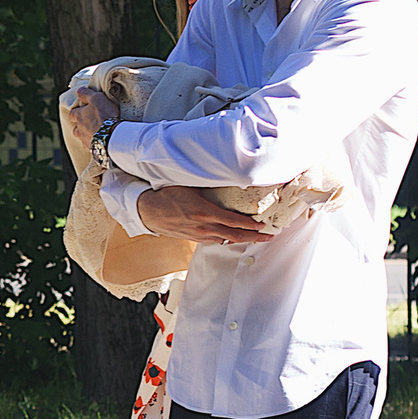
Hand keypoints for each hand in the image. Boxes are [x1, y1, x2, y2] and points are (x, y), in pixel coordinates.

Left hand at [59, 87, 118, 168]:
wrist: (113, 136)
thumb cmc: (105, 115)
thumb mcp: (97, 98)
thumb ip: (87, 94)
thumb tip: (78, 91)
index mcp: (79, 116)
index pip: (72, 113)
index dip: (77, 111)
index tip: (83, 110)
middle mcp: (79, 129)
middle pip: (76, 128)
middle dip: (80, 125)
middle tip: (90, 123)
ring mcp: (85, 140)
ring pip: (82, 138)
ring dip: (86, 135)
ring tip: (95, 133)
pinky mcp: (93, 150)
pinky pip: (91, 147)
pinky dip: (94, 144)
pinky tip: (100, 142)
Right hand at [134, 184, 273, 244]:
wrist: (148, 211)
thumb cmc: (167, 195)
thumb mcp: (189, 185)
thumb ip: (209, 185)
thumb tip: (227, 177)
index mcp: (204, 212)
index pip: (234, 221)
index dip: (251, 225)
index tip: (264, 225)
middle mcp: (204, 227)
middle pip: (235, 235)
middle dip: (255, 237)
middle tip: (269, 236)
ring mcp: (199, 235)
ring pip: (227, 240)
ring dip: (243, 239)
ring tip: (256, 238)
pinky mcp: (194, 238)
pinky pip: (216, 241)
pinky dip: (228, 239)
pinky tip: (235, 237)